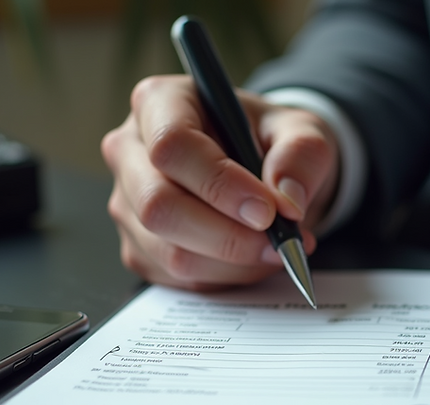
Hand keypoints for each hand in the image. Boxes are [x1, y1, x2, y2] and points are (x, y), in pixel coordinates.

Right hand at [101, 75, 338, 290]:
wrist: (262, 167)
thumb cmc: (271, 139)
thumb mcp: (302, 130)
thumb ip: (301, 156)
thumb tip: (287, 202)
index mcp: (160, 102)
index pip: (172, 145)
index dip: (219, 184)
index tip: (267, 211)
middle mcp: (130, 151)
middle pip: (159, 206)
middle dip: (227, 236)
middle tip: (280, 242)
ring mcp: (128, 202)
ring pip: (168, 251)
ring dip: (233, 263)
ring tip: (277, 249)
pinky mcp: (138, 245)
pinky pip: (176, 277)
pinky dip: (225, 277)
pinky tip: (252, 258)